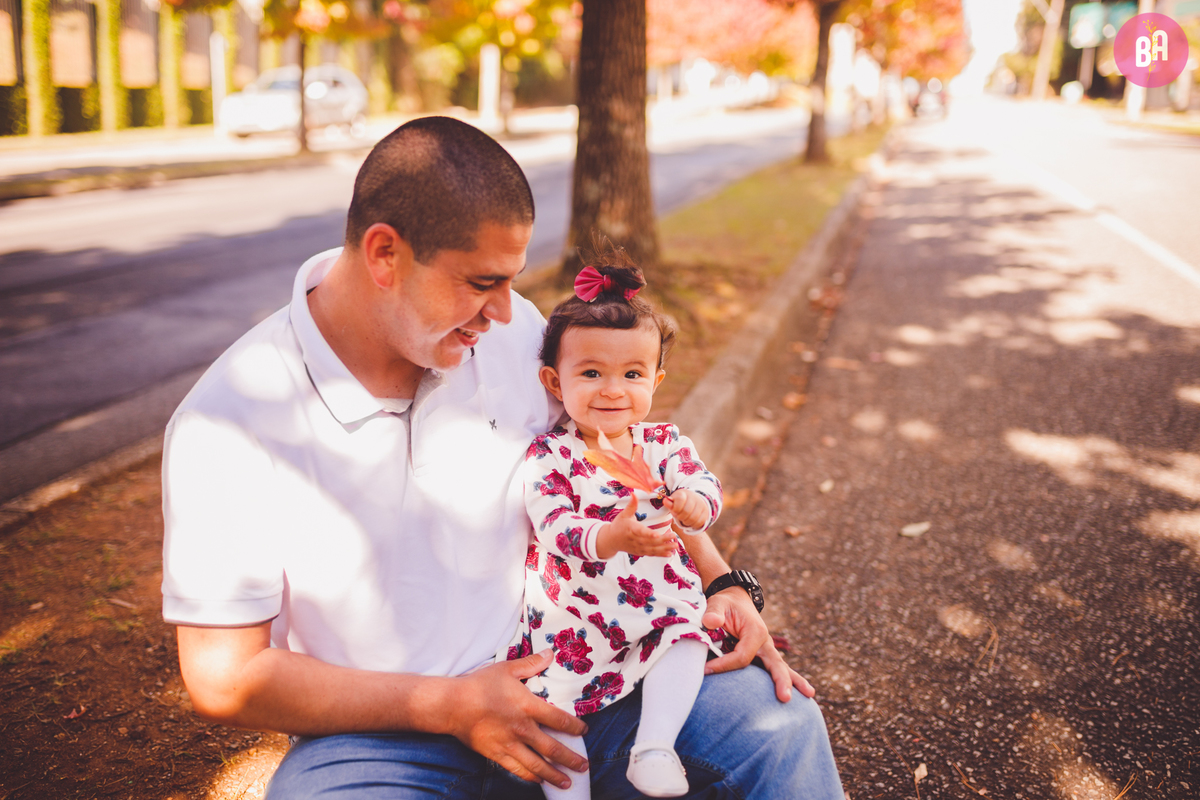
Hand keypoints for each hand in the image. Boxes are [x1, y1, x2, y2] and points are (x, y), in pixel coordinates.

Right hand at [443, 650, 588, 788]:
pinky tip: (539, 781)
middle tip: (583, 766)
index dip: (575, 727)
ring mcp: (509, 745)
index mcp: (528, 706)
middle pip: (552, 748)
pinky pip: (517, 770)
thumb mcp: (507, 669)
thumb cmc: (480, 685)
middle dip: (570, 759)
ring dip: (554, 774)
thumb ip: (531, 664)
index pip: (559, 720)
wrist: (452, 705)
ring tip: (567, 782)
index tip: (583, 731)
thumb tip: (551, 653)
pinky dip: (531, 777)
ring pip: (537, 765)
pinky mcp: (496, 755)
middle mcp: (522, 729)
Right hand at [595, 496, 677, 558]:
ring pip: (652, 549)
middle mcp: (635, 540)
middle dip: (663, 540)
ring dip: (664, 548)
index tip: (657, 535)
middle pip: (650, 541)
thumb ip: (632, 505)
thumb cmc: (618, 525)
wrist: (611, 540)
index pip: (641, 532)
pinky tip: (670, 553)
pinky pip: (651, 554)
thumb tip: (634, 493)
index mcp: (631, 529)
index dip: (649, 534)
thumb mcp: (624, 514)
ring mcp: (638, 547)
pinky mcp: (640, 552)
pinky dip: (660, 554)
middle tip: (674, 536)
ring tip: (675, 545)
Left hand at [662, 488, 707, 530]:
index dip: (676, 509)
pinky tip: (690, 521)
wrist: (693, 500)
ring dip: (686, 522)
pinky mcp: (706, 512)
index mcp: (684, 493)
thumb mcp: (673, 501)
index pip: (680, 500)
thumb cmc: (680, 502)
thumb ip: (669, 503)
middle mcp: (694, 498)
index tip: (675, 511)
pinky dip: (693, 524)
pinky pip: (699, 522)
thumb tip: (665, 501)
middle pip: (686, 511)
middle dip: (680, 517)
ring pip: (693, 518)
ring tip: (684, 519)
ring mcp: (701, 505)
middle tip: (679, 516)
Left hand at [701, 589, 815, 701]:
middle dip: (780, 681)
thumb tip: (710, 622)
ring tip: (810, 695)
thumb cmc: (726, 604)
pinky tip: (797, 694)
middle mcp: (765, 642)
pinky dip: (785, 680)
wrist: (734, 599)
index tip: (707, 670)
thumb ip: (714, 612)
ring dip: (793, 682)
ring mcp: (767, 649)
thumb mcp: (718, 603)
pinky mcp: (763, 654)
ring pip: (781, 668)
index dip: (725, 665)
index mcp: (755, 632)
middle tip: (785, 698)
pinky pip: (774, 668)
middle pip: (775, 664)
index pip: (742, 657)